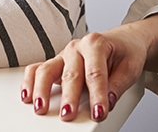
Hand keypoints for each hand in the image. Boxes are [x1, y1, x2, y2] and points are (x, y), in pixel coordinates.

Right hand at [21, 16, 157, 122]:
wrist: (123, 41)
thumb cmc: (125, 53)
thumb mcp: (130, 68)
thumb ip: (118, 85)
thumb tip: (108, 100)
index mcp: (96, 44)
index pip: (95, 73)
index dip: (97, 95)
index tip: (98, 112)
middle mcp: (76, 47)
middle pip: (70, 74)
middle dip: (68, 97)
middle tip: (67, 115)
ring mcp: (64, 55)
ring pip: (47, 70)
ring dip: (42, 90)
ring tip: (41, 107)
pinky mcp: (56, 63)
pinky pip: (37, 69)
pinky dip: (30, 81)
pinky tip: (27, 95)